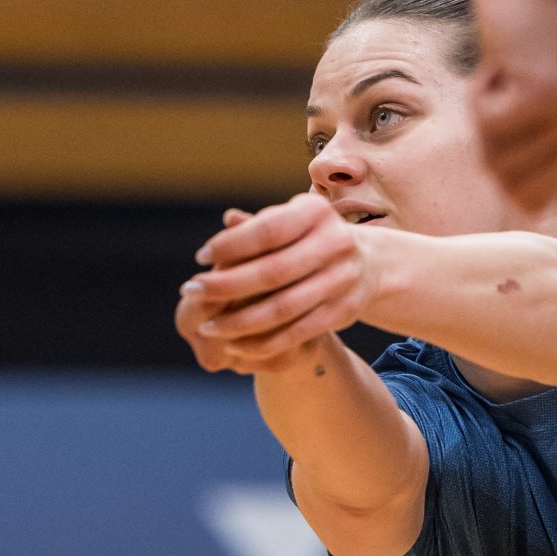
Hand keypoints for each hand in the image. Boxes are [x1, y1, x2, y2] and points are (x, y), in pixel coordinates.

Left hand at [178, 194, 375, 372]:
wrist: (366, 263)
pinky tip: (234, 342)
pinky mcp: (343, 312)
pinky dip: (262, 342)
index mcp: (316, 212)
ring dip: (239, 321)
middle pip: (273, 272)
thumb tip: (227, 220)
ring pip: (283, 309)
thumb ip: (258, 225)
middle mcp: (335, 243)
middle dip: (226, 285)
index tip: (201, 257)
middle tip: (191, 291)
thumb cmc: (309, 236)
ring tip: (207, 326)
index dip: (231, 245)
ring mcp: (342, 280)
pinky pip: (296, 333)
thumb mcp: (289, 220)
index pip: (267, 230)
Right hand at [471, 0, 556, 214]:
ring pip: (494, 153)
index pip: (530, 201)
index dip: (502, 166)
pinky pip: (486, 122)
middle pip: (507, 182)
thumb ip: (535, 153)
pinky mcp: (544, 94)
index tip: (510, 121)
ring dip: (483, 114)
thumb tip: (520, 209)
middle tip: (506, 94)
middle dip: (489, 141)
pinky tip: (502, 64)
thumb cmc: (523, 43)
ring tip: (507, 76)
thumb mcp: (538, 104)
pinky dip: (479, 93)